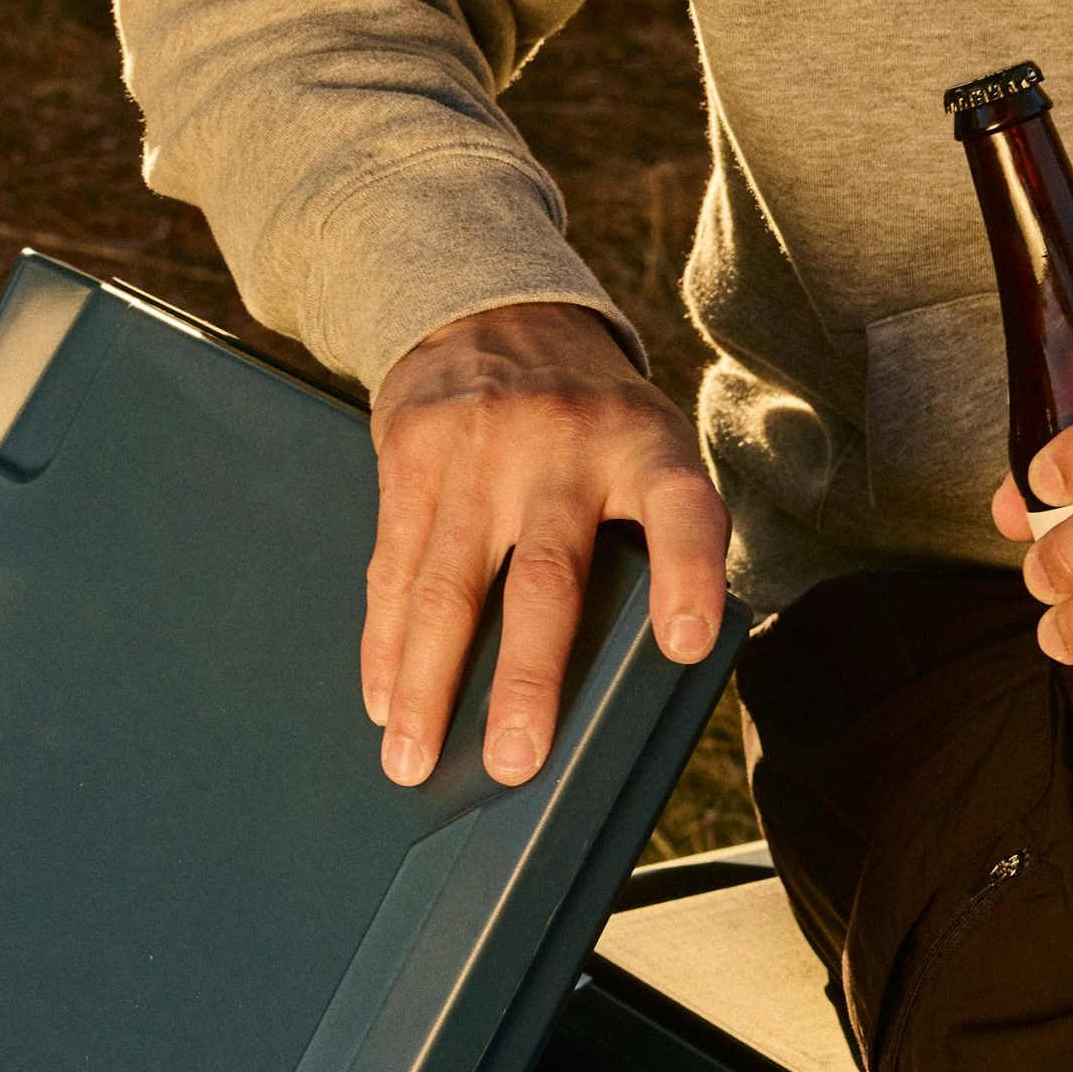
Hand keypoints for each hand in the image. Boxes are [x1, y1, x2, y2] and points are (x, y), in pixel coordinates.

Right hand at [364, 301, 728, 786]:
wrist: (495, 310)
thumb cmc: (593, 420)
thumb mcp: (649, 447)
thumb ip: (658, 538)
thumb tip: (656, 672)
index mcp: (646, 449)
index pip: (682, 511)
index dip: (688, 576)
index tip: (686, 643)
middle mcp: (564, 447)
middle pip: (547, 577)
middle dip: (526, 677)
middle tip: (515, 760)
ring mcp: (480, 450)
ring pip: (448, 586)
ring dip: (427, 685)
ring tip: (413, 760)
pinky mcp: (411, 454)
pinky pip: (394, 567)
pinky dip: (387, 644)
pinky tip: (384, 700)